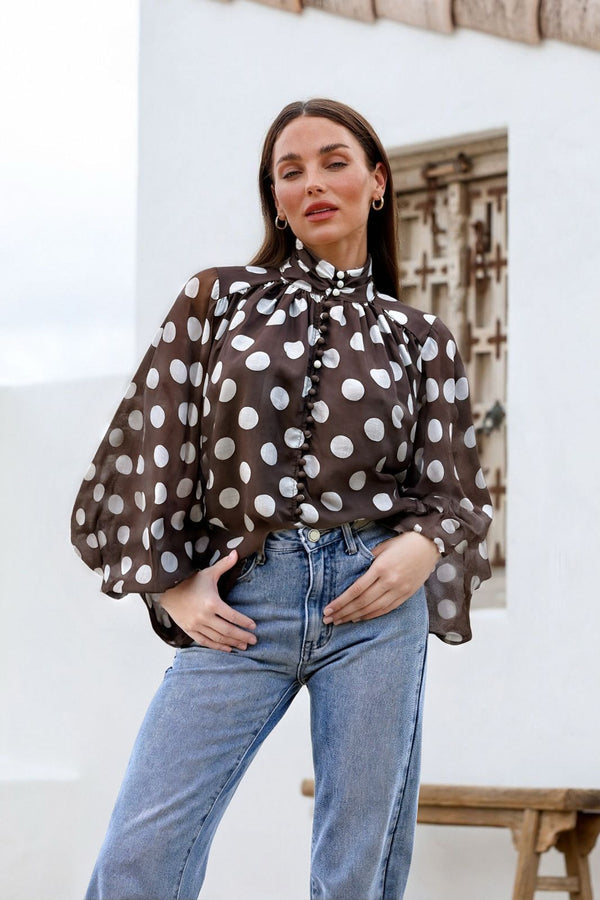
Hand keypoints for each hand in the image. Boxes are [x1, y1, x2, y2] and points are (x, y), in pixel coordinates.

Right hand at [160, 550, 256, 651]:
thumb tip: (237, 552)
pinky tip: (227, 648)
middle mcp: (204, 616)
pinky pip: (205, 641)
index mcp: (211, 602)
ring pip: (217, 638)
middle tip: (254, 640)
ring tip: (244, 646)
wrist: (168, 589)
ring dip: (232, 643)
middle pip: (227, 630)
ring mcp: (196, 625)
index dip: (244, 622)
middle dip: (242, 636)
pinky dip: (217, 646)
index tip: (254, 627)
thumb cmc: (191, 580)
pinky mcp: (189, 630)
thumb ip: (225, 564)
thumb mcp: (209, 572)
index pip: (232, 616)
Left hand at [322, 531, 439, 624]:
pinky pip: (386, 609)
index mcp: (381, 568)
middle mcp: (390, 582)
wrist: (430, 544)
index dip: (341, 602)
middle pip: (362, 602)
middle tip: (328, 619)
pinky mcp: (406, 595)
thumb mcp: (382, 546)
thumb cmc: (404, 542)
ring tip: (340, 621)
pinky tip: (360, 618)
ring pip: (373, 609)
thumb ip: (367, 560)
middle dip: (343, 612)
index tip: (328, 609)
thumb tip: (353, 572)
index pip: (356, 590)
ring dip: (355, 616)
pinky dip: (371, 615)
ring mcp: (399, 590)